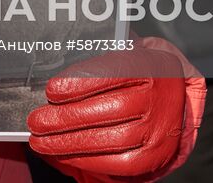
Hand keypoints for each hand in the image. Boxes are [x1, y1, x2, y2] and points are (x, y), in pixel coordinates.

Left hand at [29, 37, 205, 182]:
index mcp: (152, 64)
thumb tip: (56, 58)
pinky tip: (64, 155)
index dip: (81, 82)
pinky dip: (88, 160)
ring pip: (112, 139)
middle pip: (110, 110)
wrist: (176, 96)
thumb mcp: (125, 50)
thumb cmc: (138, 70)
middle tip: (36, 120)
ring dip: (70, 142)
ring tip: (42, 141)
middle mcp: (160, 98)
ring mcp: (160, 130)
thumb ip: (99, 53)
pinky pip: (119, 163)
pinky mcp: (154, 155)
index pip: (114, 72)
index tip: (52, 89)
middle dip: (66, 117)